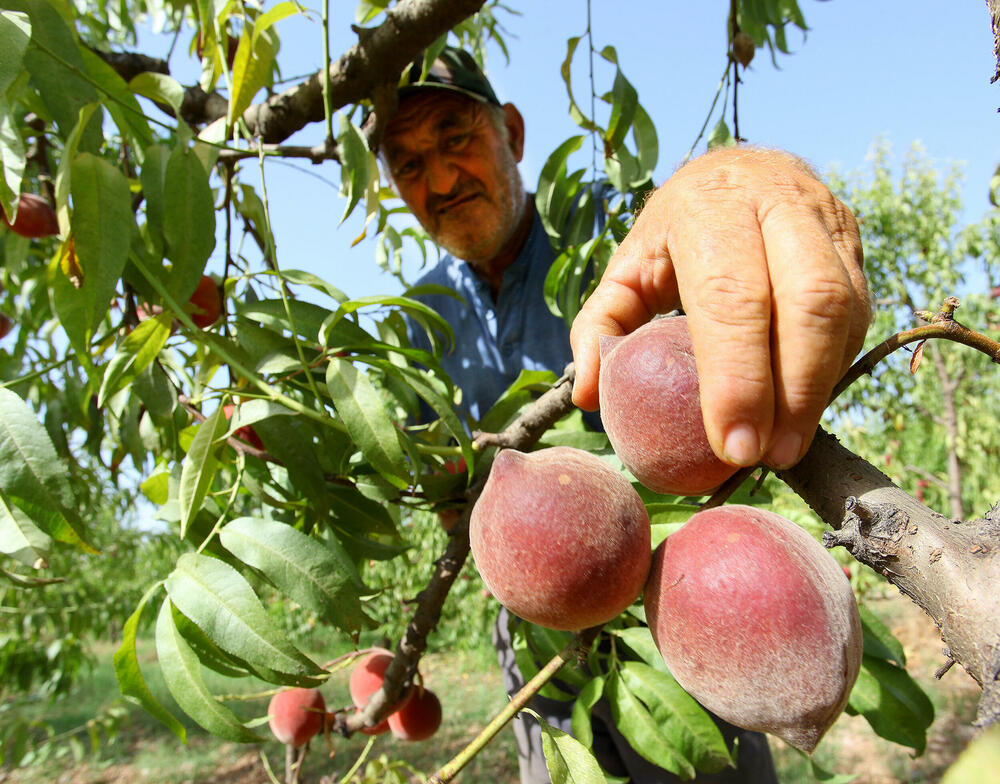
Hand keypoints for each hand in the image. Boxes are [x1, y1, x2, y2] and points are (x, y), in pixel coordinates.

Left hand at [570, 146, 869, 469]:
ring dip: (819, 388)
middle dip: (792, 389)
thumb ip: (601, 325)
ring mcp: (825, 218)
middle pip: (806, 299)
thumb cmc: (674, 236)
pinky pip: (858, 313)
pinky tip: (804, 408)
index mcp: (707, 206)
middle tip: (769, 456)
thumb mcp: (627, 268)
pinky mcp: (855, 243)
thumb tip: (587, 395)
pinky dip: (833, 368)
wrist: (739, 171)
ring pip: (843, 308)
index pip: (731, 295)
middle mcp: (776, 201)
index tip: (734, 445)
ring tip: (788, 447)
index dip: (737, 375)